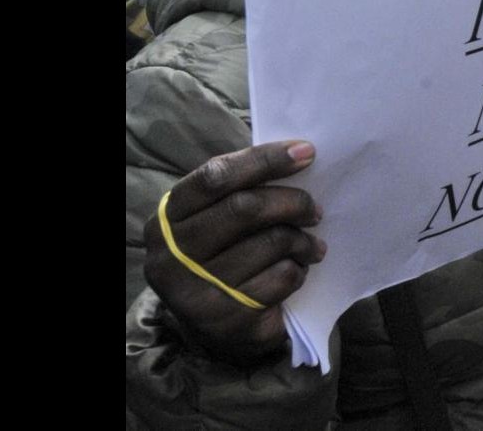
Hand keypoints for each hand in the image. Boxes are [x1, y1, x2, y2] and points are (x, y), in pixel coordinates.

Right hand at [141, 141, 325, 364]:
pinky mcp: (225, 321)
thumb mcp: (217, 222)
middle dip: (291, 202)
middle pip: (244, 208)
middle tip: (314, 210)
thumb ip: (242, 191)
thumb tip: (299, 155)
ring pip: (268, 244)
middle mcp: (170, 256)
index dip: (264, 160)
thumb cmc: (223, 258)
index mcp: (167, 219)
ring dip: (302, 241)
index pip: (215, 176)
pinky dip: (298, 271)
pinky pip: (279, 280)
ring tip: (311, 246)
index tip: (306, 152)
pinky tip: (297, 272)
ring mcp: (194, 292)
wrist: (213, 329)